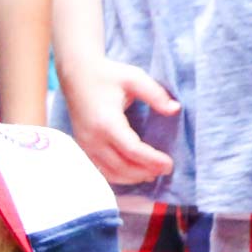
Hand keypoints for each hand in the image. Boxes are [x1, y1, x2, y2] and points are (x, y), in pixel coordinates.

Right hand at [59, 54, 180, 184]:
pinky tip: (133, 173)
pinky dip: (118, 175)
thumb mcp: (135, 78)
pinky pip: (100, 168)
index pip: (132, 150)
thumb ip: (156, 94)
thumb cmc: (107, 74)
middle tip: (166, 170)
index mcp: (106, 122)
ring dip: (132, 177)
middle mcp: (93, 138)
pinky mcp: (83, 146)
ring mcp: (85, 144)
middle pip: (121, 166)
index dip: (152, 160)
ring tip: (152, 174)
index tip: (170, 163)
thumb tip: (175, 109)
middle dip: (145, 171)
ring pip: (110, 172)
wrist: (75, 74)